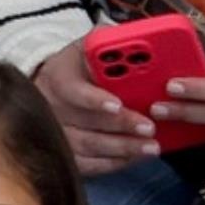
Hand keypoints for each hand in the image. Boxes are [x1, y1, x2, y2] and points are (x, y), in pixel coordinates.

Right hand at [33, 39, 158, 176]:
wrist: (54, 87)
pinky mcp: (65, 154)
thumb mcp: (88, 45)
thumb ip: (108, 41)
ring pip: (89, 146)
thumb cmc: (80, 65)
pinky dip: (113, 163)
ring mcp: (57, 134)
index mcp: (59, 77)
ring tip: (151, 147)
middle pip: (86, 122)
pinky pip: (89, 165)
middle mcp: (53, 108)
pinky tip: (134, 158)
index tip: (117, 103)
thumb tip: (141, 40)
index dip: (94, 99)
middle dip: (121, 126)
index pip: (73, 90)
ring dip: (122, 148)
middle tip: (149, 128)